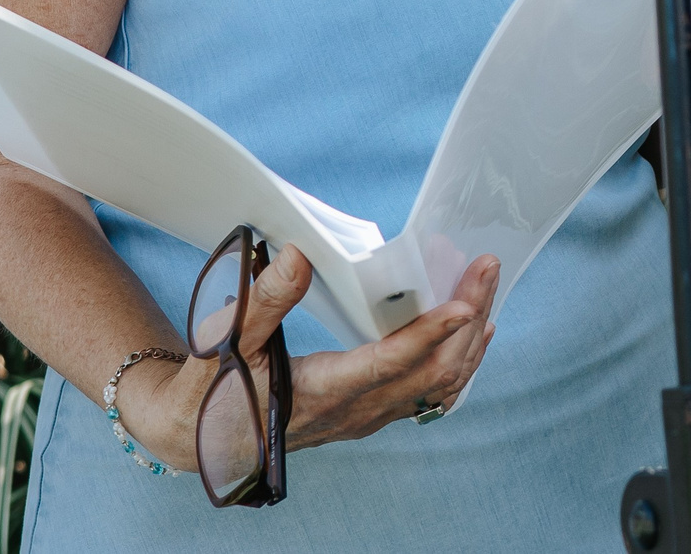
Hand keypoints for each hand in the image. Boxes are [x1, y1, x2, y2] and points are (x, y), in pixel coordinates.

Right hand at [122, 247, 498, 465]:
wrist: (203, 435)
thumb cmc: (213, 387)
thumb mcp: (227, 340)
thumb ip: (264, 300)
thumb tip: (299, 255)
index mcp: (324, 392)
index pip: (392, 364)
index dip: (433, 332)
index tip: (466, 301)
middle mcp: (357, 410)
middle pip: (433, 370)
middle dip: (469, 318)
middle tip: (487, 267)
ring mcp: (368, 416)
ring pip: (440, 385)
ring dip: (470, 337)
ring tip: (487, 285)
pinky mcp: (370, 413)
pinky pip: (430, 394)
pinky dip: (460, 360)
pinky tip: (475, 331)